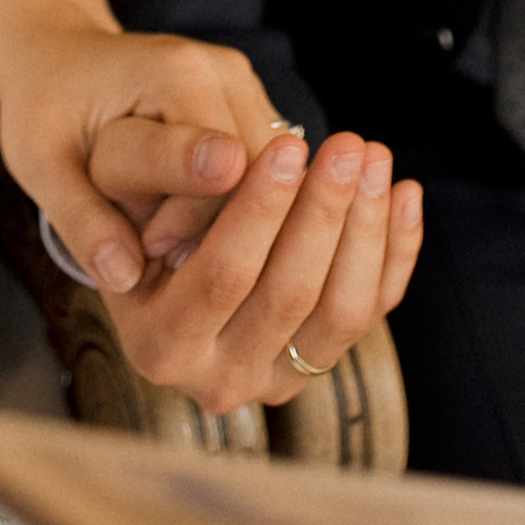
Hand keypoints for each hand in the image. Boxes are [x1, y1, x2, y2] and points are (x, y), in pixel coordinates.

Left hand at [0, 17, 278, 290]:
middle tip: (155, 242)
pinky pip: (264, 170)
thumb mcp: (40, 164)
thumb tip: (125, 278)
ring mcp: (243, 83)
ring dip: (225, 213)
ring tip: (165, 222)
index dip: (187, 223)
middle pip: (255, 176)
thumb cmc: (45, 108)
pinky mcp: (250, 102)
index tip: (144, 243)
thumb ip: (82, 221)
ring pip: (268, 177)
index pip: (221, 172)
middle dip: (211, 223)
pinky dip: (231, 200)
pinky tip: (184, 207)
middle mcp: (222, 69)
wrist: (58, 55)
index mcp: (175, 73)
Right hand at [105, 117, 425, 412]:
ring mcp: (274, 379)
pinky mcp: (318, 364)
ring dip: (367, 229)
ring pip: (342, 312)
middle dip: (324, 211)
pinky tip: (403, 192)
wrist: (157, 253)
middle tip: (346, 144)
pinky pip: (372, 311)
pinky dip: (396, 252)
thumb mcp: (122, 181)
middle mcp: (217, 379)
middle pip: (290, 295)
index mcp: (160, 346)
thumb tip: (227, 157)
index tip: (289, 145)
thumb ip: (160, 166)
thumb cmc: (138, 203)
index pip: (222, 277)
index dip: (261, 210)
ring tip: (374, 157)